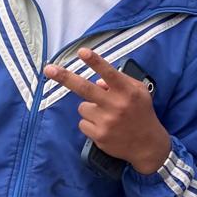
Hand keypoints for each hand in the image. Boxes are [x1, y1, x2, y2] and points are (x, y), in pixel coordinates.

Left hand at [43, 48, 170, 174]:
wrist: (147, 145)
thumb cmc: (141, 112)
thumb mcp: (139, 92)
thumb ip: (120, 81)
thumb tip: (97, 81)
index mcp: (128, 91)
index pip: (109, 73)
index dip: (95, 62)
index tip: (82, 51)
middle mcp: (116, 105)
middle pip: (85, 88)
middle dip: (65, 77)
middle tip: (49, 69)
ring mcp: (107, 121)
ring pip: (82, 107)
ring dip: (90, 109)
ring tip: (107, 116)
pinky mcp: (99, 135)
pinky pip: (83, 123)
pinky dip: (90, 124)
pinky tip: (104, 127)